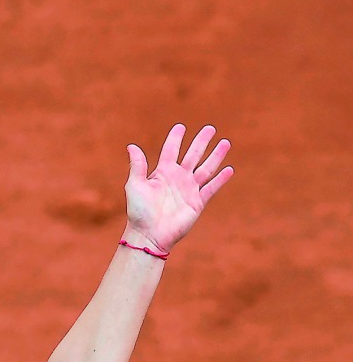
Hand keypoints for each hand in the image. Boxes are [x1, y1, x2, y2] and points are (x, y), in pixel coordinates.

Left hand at [124, 124, 233, 254]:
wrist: (149, 234)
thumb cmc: (139, 211)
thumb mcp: (135, 185)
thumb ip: (137, 165)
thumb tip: (131, 146)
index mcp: (162, 172)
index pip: (171, 150)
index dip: (176, 138)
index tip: (181, 127)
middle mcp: (178, 178)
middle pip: (193, 154)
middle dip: (201, 141)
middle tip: (210, 128)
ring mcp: (189, 190)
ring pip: (206, 168)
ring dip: (216, 156)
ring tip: (225, 142)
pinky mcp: (197, 203)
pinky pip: (211, 188)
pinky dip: (220, 179)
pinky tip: (229, 169)